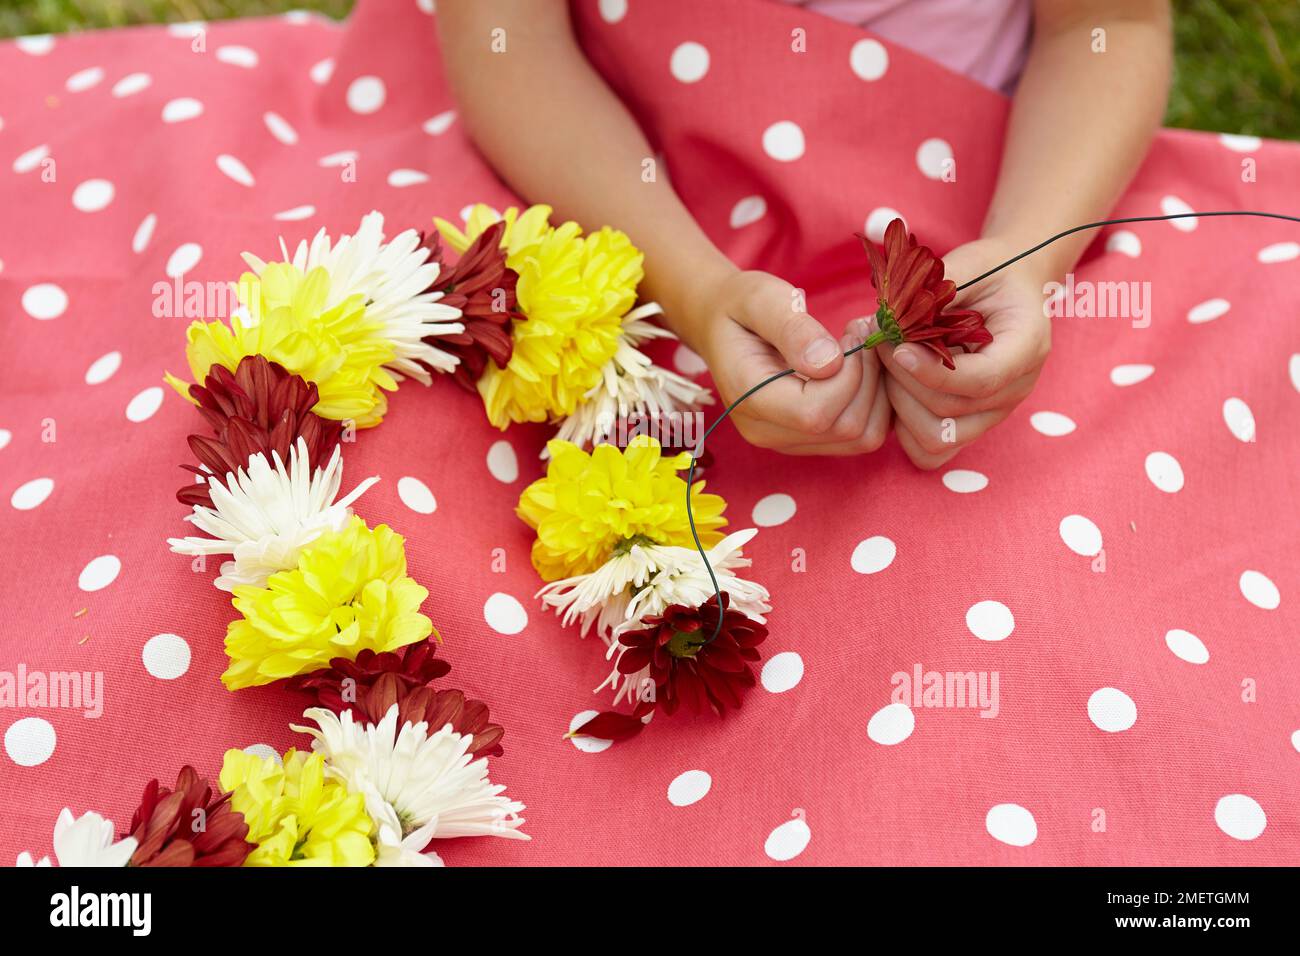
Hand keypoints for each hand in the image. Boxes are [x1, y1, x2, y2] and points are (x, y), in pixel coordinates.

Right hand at [687, 269, 889, 455]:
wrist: (719, 324)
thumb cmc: (739, 306)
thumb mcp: (759, 298)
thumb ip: (792, 328)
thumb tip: (831, 363)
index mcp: (749, 399)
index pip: (816, 413)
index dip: (850, 374)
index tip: (850, 332)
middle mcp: (767, 432)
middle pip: (847, 428)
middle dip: (869, 378)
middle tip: (862, 333)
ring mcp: (788, 441)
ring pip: (862, 437)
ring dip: (878, 391)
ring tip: (864, 348)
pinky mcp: (808, 440)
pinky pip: (862, 435)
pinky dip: (875, 401)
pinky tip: (862, 367)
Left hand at [877, 238, 1051, 468]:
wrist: (1012, 288)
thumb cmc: (991, 273)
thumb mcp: (972, 265)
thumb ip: (939, 289)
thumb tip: (891, 314)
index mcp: (1027, 348)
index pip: (980, 381)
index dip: (932, 371)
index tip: (897, 347)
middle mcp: (1015, 390)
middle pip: (951, 412)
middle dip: (904, 381)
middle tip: (879, 344)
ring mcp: (993, 414)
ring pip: (937, 438)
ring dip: (900, 406)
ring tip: (886, 367)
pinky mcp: (969, 426)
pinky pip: (931, 452)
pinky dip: (904, 428)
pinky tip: (895, 390)